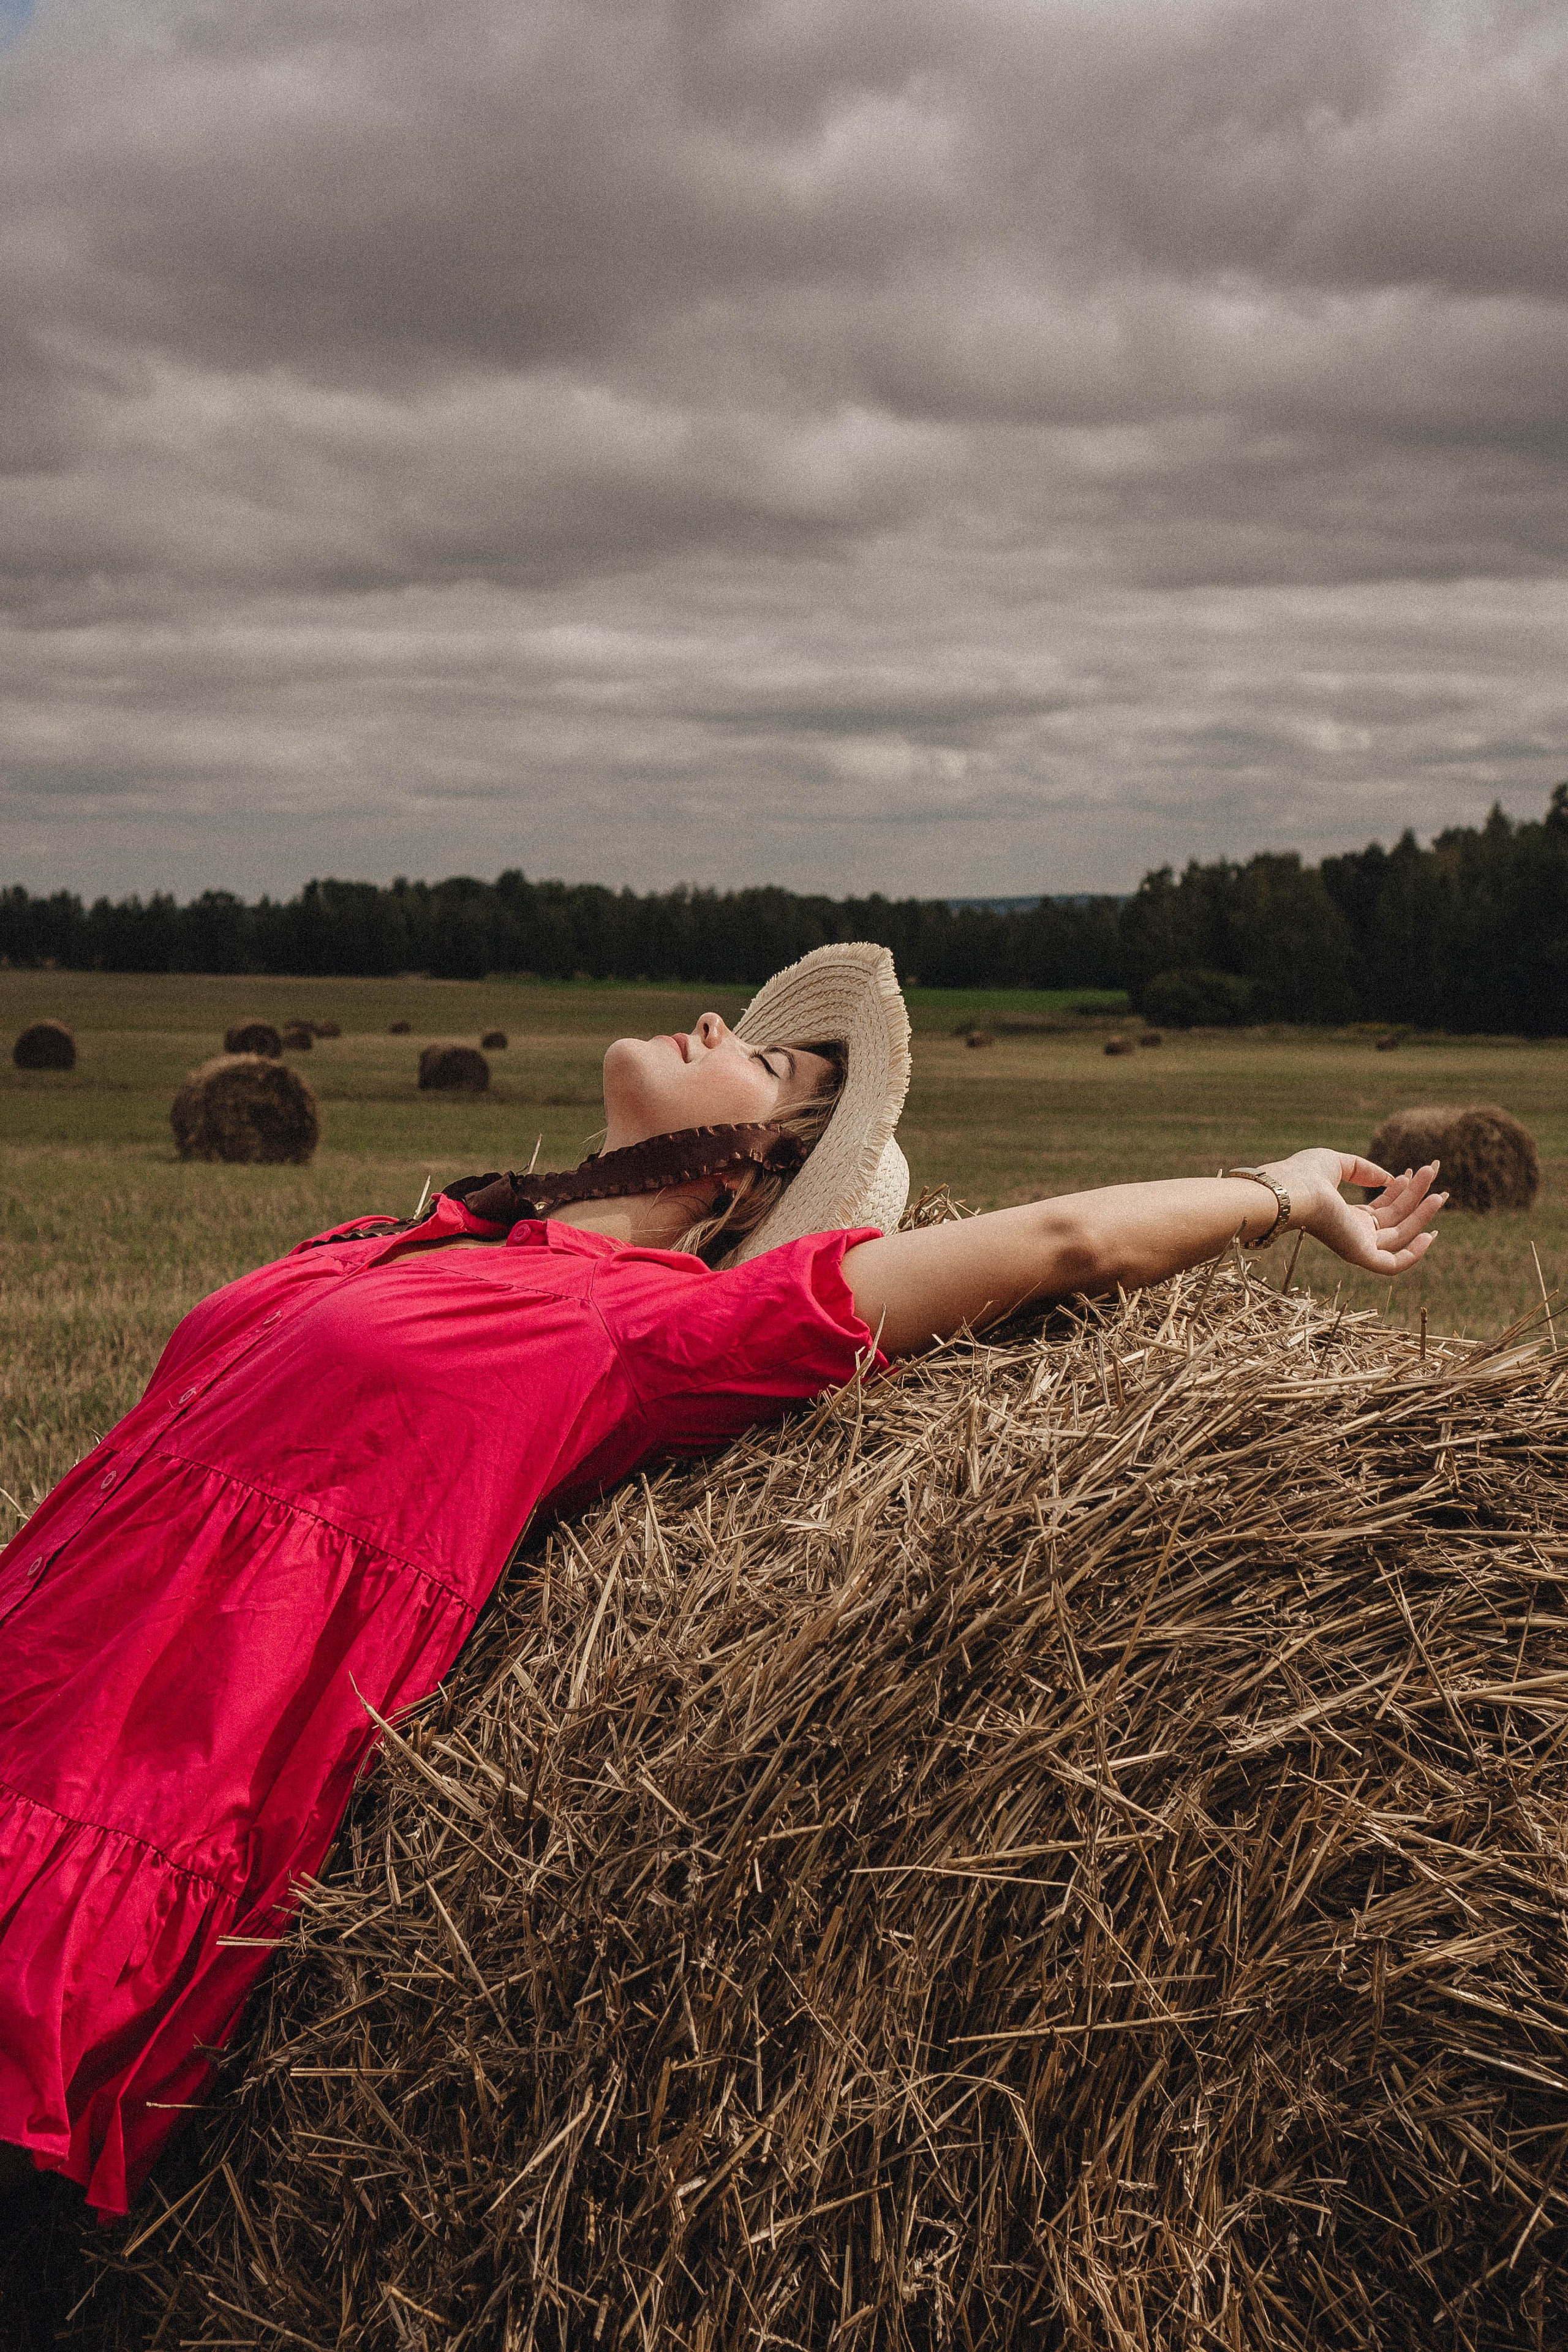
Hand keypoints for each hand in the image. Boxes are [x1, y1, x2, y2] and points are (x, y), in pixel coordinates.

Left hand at [1254, 1148, 1445, 1276]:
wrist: (1290, 1191)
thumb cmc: (1304, 1174)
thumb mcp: (1337, 1163)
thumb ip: (1363, 1169)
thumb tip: (1389, 1178)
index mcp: (1345, 1216)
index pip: (1382, 1209)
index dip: (1401, 1191)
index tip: (1412, 1171)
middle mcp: (1353, 1233)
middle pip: (1395, 1219)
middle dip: (1418, 1198)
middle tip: (1434, 1175)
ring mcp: (1357, 1245)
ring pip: (1400, 1236)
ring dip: (1422, 1215)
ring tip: (1439, 1193)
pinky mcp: (1359, 1255)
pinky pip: (1393, 1265)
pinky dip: (1415, 1254)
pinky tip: (1431, 1234)